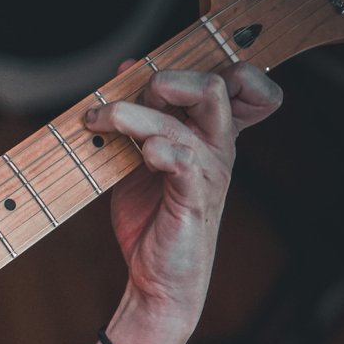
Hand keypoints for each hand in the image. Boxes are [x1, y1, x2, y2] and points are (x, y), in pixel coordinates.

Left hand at [84, 63, 282, 343]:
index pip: (243, 81)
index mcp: (210, 134)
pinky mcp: (193, 201)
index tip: (154, 74)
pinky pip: (184, 162)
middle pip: (215, 85)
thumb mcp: (138, 157)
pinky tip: (138, 154)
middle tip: (119, 101)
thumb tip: (124, 68)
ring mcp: (209, 173)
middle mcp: (218, 148)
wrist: (154, 280)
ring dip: (136, 114)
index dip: (212, 63)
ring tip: (99, 120)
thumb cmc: (151, 218)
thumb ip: (136, 114)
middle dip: (164, 80)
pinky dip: (157, 150)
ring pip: (189, 121)